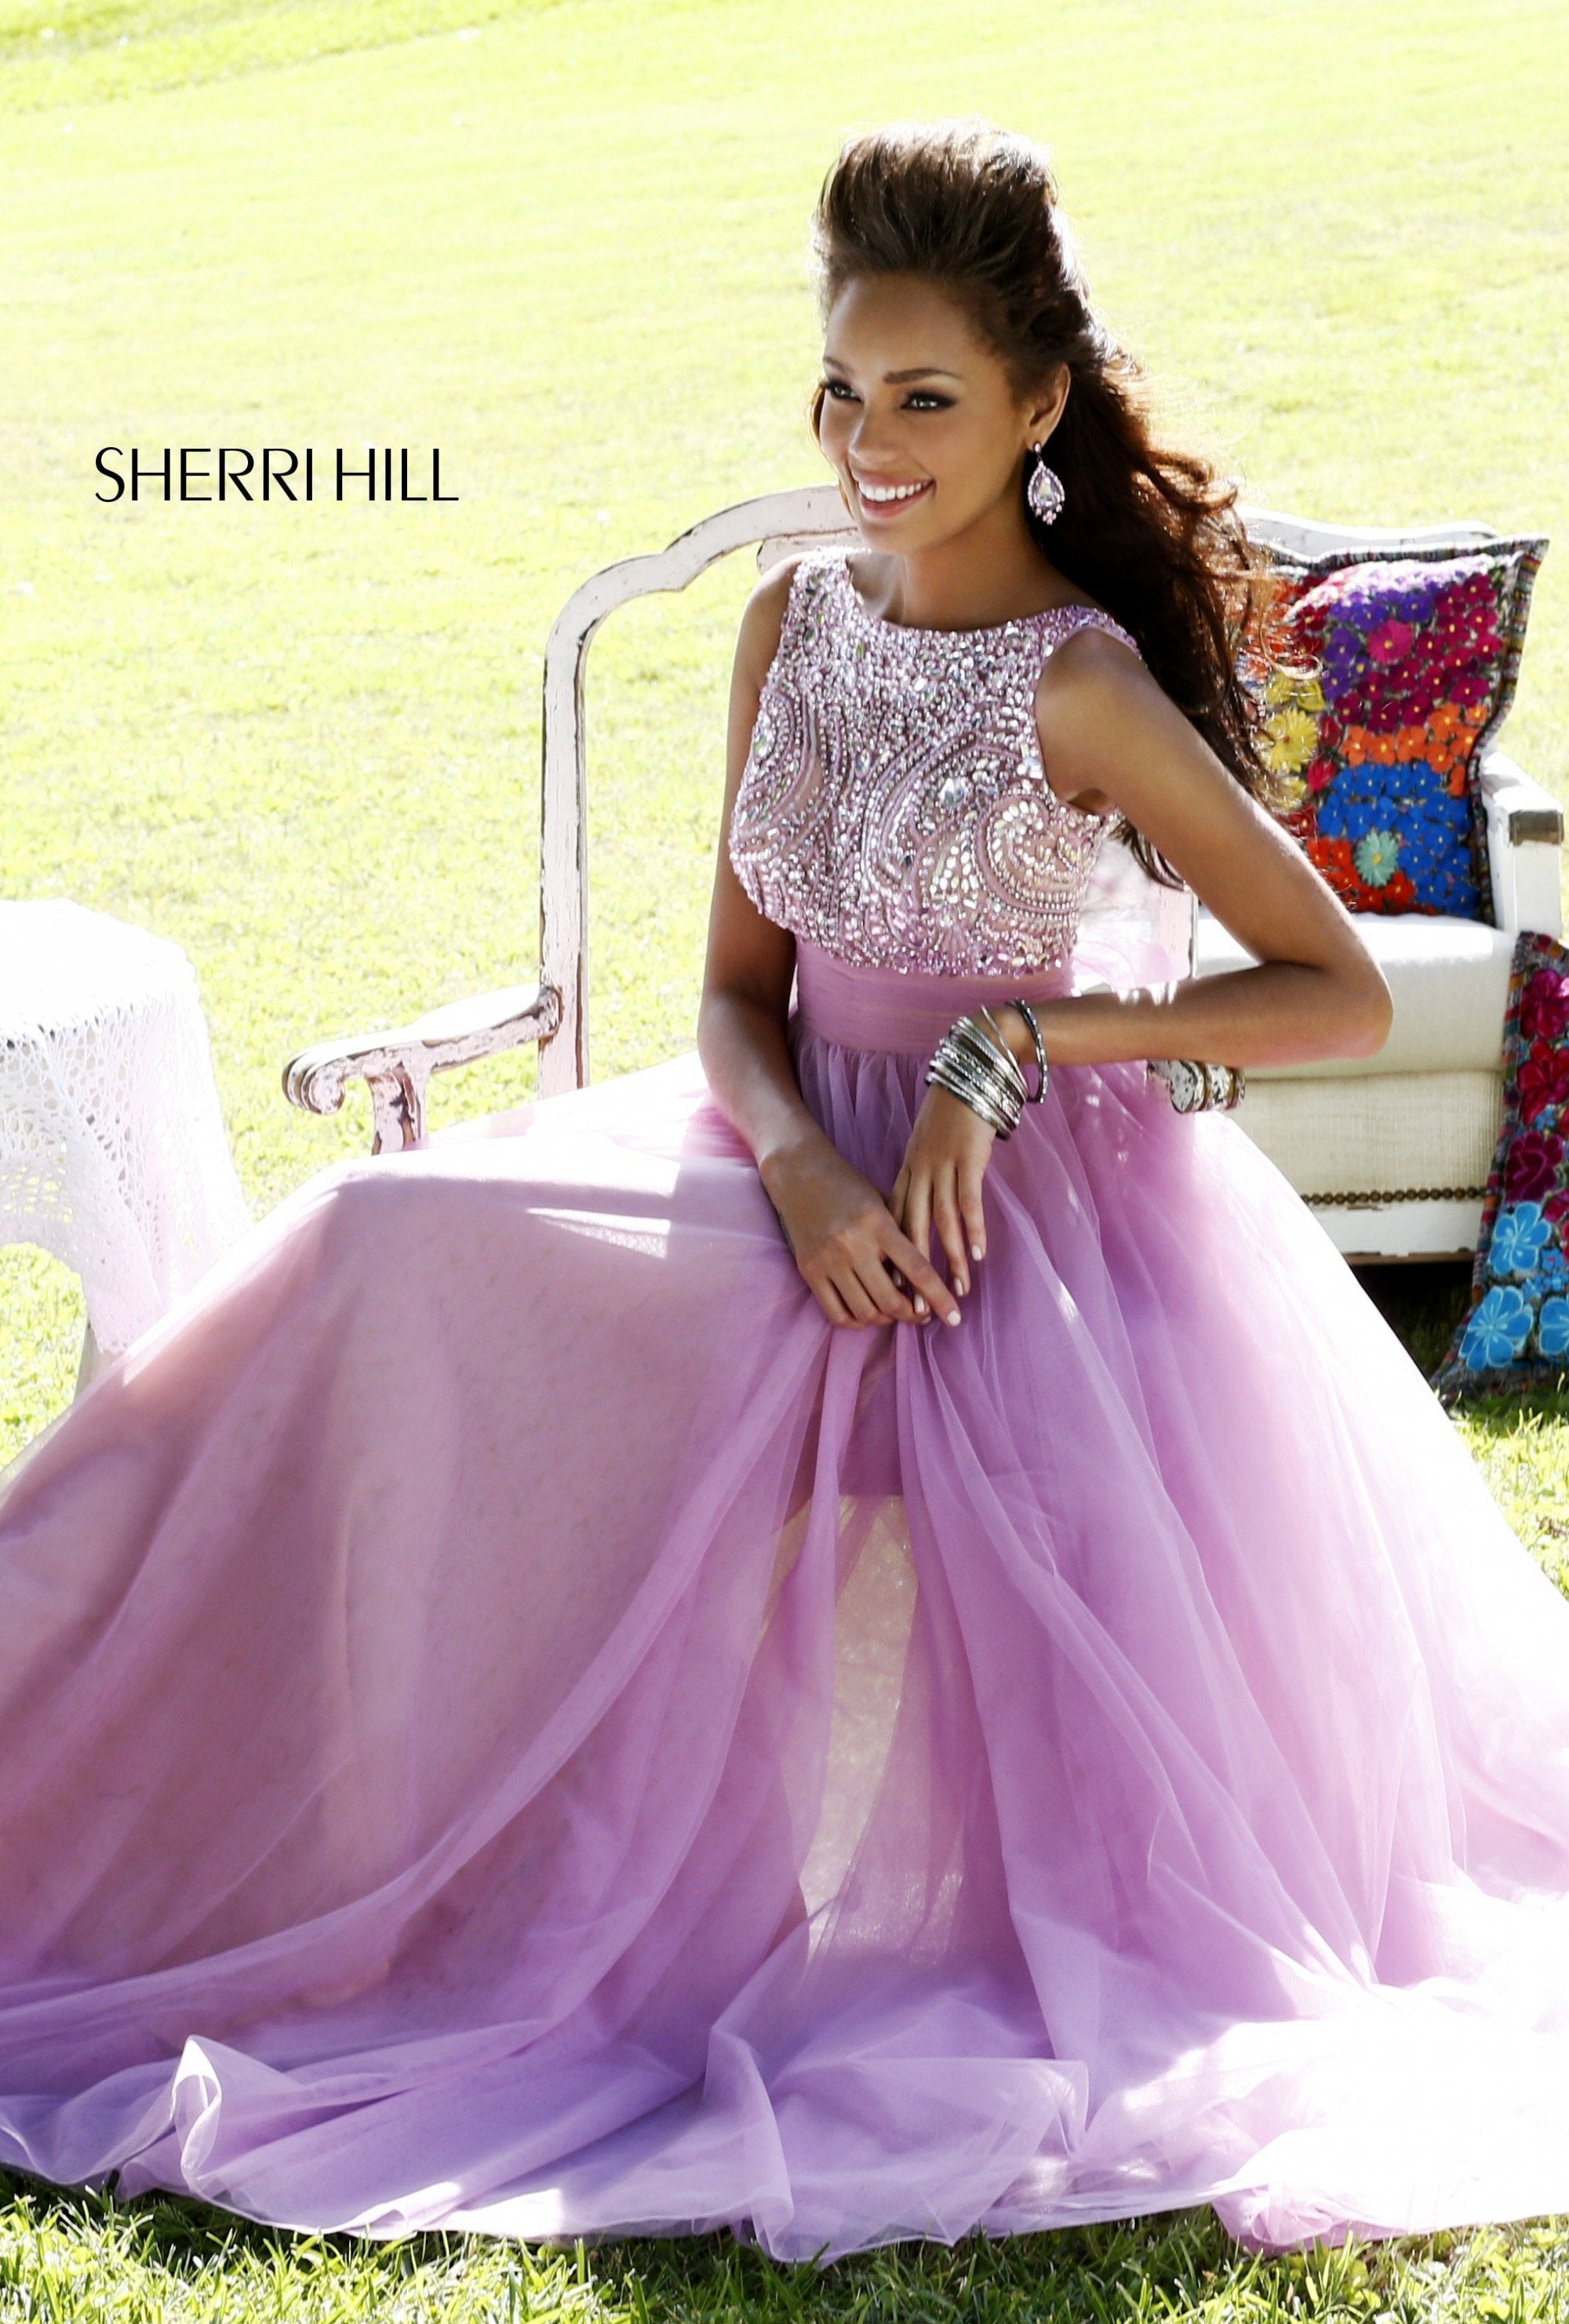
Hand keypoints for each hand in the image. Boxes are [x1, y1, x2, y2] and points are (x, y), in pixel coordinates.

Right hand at [761, 1133, 962, 1329]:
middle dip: (912, 1315)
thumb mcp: (882, 1202)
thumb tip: (922, 1283)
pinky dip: (857, 1322)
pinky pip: (837, 1314)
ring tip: (895, 1312)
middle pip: (891, 1300)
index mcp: (878, 1223)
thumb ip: (901, 1237)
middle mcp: (853, 1245)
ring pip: (865, 1312)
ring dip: (886, 1320)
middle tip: (922, 1315)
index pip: (917, 1270)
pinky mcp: (809, 1271)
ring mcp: (828, 1261)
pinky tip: (868, 1314)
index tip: (955, 1317)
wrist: (798, 1172)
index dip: (939, 1298)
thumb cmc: (849, 1186)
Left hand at [890, 1084, 997, 1299]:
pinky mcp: (967, 1158)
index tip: (895, 1290)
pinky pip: (968, 1201)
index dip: (896, 1257)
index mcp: (908, 1170)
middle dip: (916, 1271)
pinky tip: (978, 1254)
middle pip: (914, 1229)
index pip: (897, 1222)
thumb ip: (927, 1176)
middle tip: (920, 1306)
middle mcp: (919, 1171)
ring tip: (960, 1289)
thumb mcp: (930, 1146)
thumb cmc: (954, 1111)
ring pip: (942, 1221)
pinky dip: (973, 1229)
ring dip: (950, 1258)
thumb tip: (929, 1210)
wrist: (971, 1072)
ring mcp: (942, 1165)